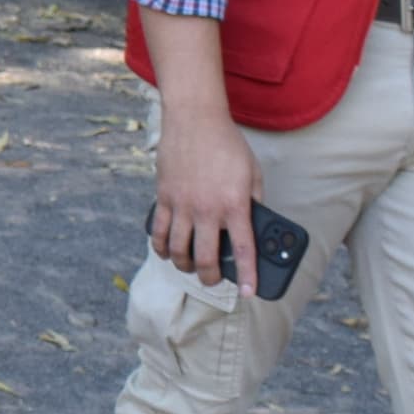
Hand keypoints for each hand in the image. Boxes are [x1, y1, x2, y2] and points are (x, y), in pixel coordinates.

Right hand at [149, 105, 262, 288]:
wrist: (195, 120)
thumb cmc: (227, 144)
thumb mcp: (252, 173)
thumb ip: (253, 202)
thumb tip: (251, 225)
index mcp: (235, 204)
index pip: (243, 250)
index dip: (248, 276)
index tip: (250, 293)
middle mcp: (207, 209)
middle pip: (205, 259)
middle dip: (211, 278)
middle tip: (215, 280)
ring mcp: (183, 205)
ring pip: (179, 251)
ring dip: (185, 266)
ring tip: (191, 267)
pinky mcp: (164, 198)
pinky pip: (159, 233)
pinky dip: (162, 248)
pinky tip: (168, 252)